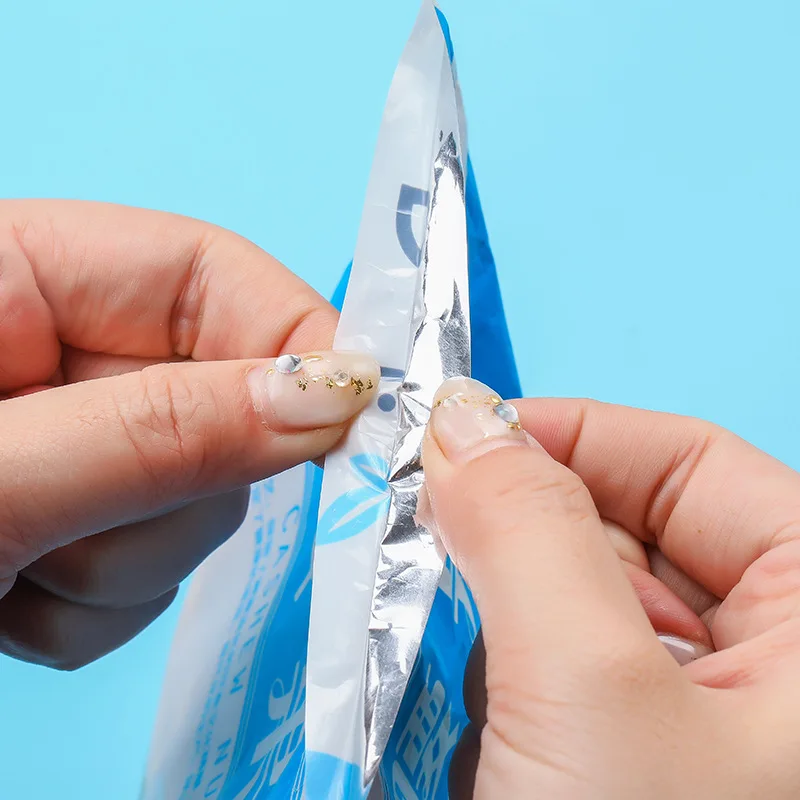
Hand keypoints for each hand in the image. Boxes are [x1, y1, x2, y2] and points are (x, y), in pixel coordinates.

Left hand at [0, 200, 376, 668]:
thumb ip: (155, 431)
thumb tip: (326, 398)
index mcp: (13, 275)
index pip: (209, 271)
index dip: (296, 332)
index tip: (356, 410)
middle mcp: (49, 349)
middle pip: (218, 394)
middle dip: (179, 482)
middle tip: (85, 537)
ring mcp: (68, 438)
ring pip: (193, 494)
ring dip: (126, 558)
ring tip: (15, 584)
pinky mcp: (71, 516)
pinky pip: (148, 566)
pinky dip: (96, 604)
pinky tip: (12, 606)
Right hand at [423, 377, 799, 798]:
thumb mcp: (592, 686)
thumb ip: (530, 532)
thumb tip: (462, 425)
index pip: (696, 465)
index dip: (576, 435)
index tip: (464, 438)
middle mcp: (774, 655)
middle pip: (632, 528)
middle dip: (532, 530)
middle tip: (438, 527)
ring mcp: (706, 711)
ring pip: (586, 596)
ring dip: (517, 613)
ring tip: (488, 673)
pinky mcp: (638, 748)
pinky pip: (567, 664)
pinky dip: (517, 670)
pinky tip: (499, 722)